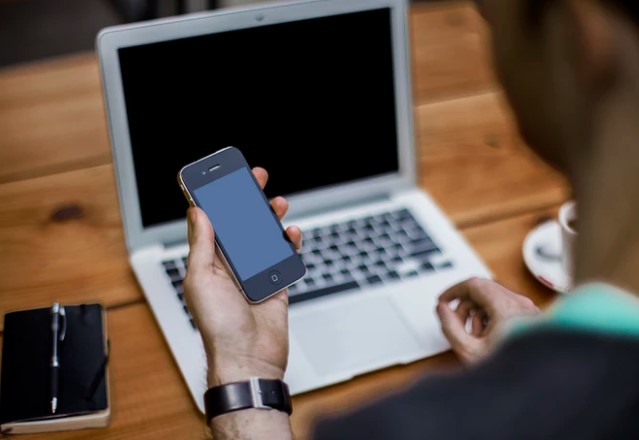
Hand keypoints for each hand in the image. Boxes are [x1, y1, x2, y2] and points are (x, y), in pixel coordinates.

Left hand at [183, 167, 301, 386]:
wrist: (249, 359)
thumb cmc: (219, 327)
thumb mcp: (201, 280)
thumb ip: (202, 245)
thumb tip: (197, 212)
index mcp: (209, 262)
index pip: (212, 223)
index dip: (216, 199)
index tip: (222, 177)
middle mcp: (230, 265)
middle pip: (240, 224)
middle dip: (247, 200)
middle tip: (255, 179)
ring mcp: (254, 273)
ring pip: (264, 237)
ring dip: (270, 218)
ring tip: (277, 203)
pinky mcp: (275, 283)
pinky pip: (284, 256)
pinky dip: (289, 243)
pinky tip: (291, 234)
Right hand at [436, 278, 539, 364]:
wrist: (537, 385)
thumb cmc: (511, 372)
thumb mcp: (469, 351)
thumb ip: (450, 327)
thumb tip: (442, 309)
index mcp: (506, 308)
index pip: (474, 284)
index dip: (453, 291)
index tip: (443, 301)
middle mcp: (520, 304)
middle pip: (483, 290)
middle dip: (464, 305)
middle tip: (455, 323)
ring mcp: (528, 310)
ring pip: (493, 299)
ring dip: (477, 313)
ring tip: (475, 336)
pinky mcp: (531, 317)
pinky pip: (504, 308)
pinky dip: (491, 317)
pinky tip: (488, 338)